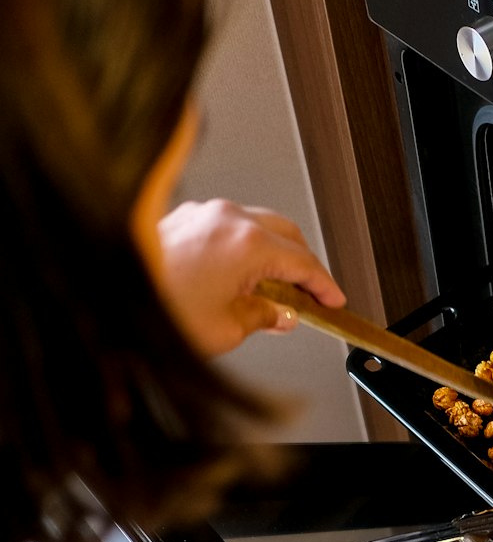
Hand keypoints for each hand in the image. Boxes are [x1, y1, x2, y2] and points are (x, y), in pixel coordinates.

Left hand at [156, 199, 345, 357]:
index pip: (304, 262)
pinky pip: (228, 225)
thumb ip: (265, 316)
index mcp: (247, 243)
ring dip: (272, 253)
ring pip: (258, 225)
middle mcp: (228, 219)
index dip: (325, 285)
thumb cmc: (159, 309)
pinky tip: (239, 274)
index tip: (334, 300)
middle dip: (302, 264)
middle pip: (287, 234)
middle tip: (309, 296)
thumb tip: (281, 313)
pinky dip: (243, 246)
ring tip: (271, 289)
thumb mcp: (227, 327)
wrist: (108, 294)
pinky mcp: (183, 217)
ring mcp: (203, 213)